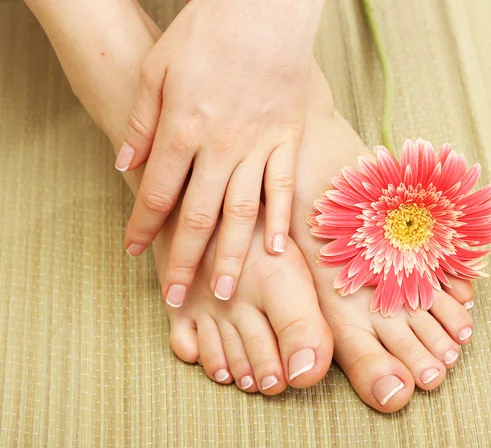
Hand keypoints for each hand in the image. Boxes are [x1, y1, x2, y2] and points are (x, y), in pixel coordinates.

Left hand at [116, 0, 322, 305]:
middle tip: (177, 297)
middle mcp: (221, 147)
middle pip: (198, 215)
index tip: (132, 250)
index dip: (141, 224)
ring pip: (241, 213)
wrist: (265, 11)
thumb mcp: (156, 67)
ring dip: (230, 255)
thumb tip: (124, 164)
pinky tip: (275, 251)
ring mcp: (258, 146)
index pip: (158, 191)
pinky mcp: (287, 141)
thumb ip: (141, 120)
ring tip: (221, 289)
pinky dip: (279, 221)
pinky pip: (283, 188)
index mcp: (184, 128)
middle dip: (183, 259)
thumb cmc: (208, 32)